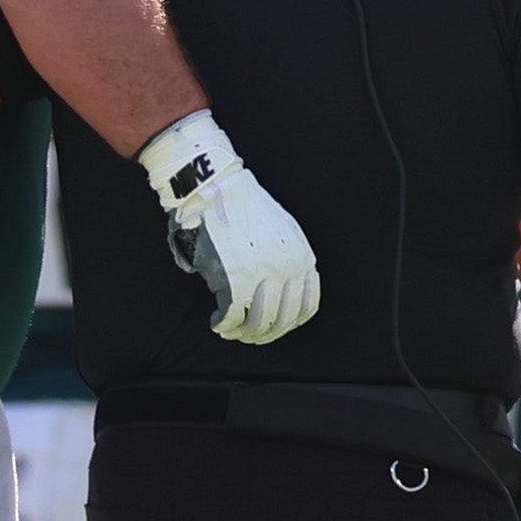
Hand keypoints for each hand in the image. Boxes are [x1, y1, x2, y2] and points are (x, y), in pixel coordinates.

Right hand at [139, 109, 322, 344]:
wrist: (215, 185)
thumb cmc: (242, 205)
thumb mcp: (281, 229)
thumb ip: (286, 260)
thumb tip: (272, 293)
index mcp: (302, 256)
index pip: (306, 308)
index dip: (288, 324)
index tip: (273, 327)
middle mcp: (287, 268)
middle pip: (282, 320)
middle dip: (263, 333)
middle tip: (247, 335)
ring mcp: (262, 275)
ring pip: (259, 323)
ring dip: (243, 332)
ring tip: (231, 330)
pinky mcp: (234, 279)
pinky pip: (233, 316)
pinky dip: (224, 325)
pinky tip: (217, 322)